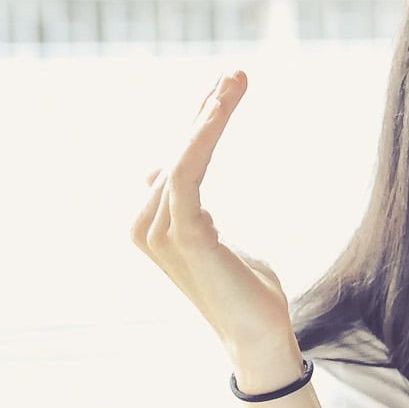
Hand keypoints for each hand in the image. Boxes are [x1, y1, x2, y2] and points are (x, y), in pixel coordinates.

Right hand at [130, 72, 299, 384]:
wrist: (261, 335)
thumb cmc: (249, 292)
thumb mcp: (216, 237)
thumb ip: (192, 208)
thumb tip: (166, 172)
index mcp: (155, 221)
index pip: (178, 157)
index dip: (201, 120)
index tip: (229, 86)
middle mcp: (147, 222)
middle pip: (179, 151)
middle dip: (208, 108)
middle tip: (237, 72)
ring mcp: (159, 230)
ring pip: (184, 155)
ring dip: (209, 115)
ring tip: (235, 80)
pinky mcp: (181, 234)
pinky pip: (188, 173)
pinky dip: (203, 139)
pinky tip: (219, 112)